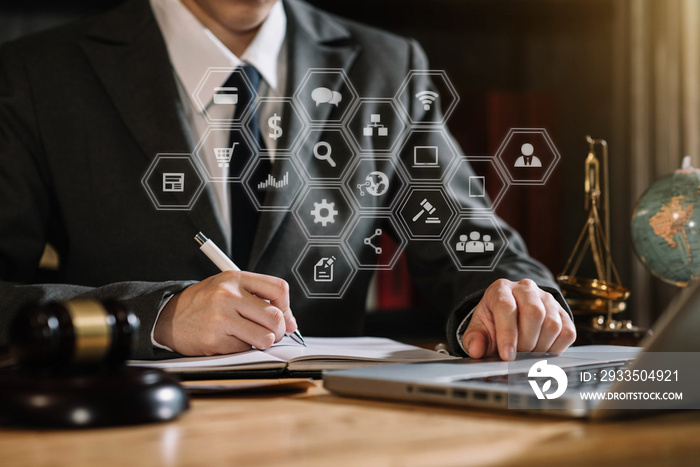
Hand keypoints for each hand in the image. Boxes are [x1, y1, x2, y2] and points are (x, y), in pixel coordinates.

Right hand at [154, 270, 297, 355]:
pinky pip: (245, 348)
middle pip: (275, 316)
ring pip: (265, 337)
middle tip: (271, 333)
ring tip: (251, 337)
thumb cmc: (204, 304)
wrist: (168, 317)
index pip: (279, 289)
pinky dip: (242, 348)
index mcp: (235, 278)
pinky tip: (228, 340)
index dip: (287, 307)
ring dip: (263, 342)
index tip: (284, 317)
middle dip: (279, 330)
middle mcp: (229, 295)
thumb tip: (291, 323)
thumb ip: (259, 299)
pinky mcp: (215, 339)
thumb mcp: (228, 289)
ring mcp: (221, 317)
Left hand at [461, 279, 575, 360]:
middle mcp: (526, 289)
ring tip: (528, 355)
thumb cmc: (494, 322)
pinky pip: (567, 332)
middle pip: (534, 313)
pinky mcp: (562, 312)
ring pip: (552, 323)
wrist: (512, 316)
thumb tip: (476, 350)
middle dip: (526, 342)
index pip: (507, 307)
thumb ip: (474, 339)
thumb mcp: (479, 328)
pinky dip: (556, 348)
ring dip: (541, 346)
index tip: (507, 356)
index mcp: (501, 290)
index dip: (507, 334)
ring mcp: (547, 299)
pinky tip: (542, 352)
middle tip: (518, 357)